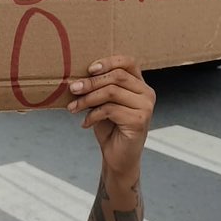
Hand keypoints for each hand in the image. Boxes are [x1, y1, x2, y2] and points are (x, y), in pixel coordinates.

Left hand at [67, 56, 155, 178]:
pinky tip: (85, 123)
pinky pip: (110, 109)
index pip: (128, 62)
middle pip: (117, 76)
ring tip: (73, 107)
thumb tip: (78, 76)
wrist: (118, 158)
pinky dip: (93, 115)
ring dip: (88, 98)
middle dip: (91, 82)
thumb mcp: (103, 102)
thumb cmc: (110, 127)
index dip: (108, 62)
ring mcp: (146, 107)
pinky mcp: (139, 120)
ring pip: (112, 92)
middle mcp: (147, 93)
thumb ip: (99, 88)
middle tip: (73, 88)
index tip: (89, 69)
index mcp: (140, 84)